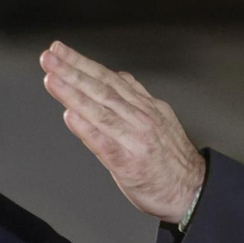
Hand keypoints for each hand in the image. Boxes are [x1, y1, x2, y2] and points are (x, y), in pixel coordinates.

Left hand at [40, 41, 205, 222]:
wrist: (193, 191)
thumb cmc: (171, 161)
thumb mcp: (158, 120)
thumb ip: (135, 100)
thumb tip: (116, 78)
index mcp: (145, 106)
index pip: (108, 78)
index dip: (82, 63)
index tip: (60, 51)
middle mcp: (140, 117)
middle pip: (101, 89)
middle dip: (72, 70)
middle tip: (49, 57)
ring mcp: (135, 139)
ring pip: (100, 110)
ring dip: (74, 93)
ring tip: (52, 78)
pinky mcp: (130, 163)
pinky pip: (105, 143)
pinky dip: (87, 128)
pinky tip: (70, 115)